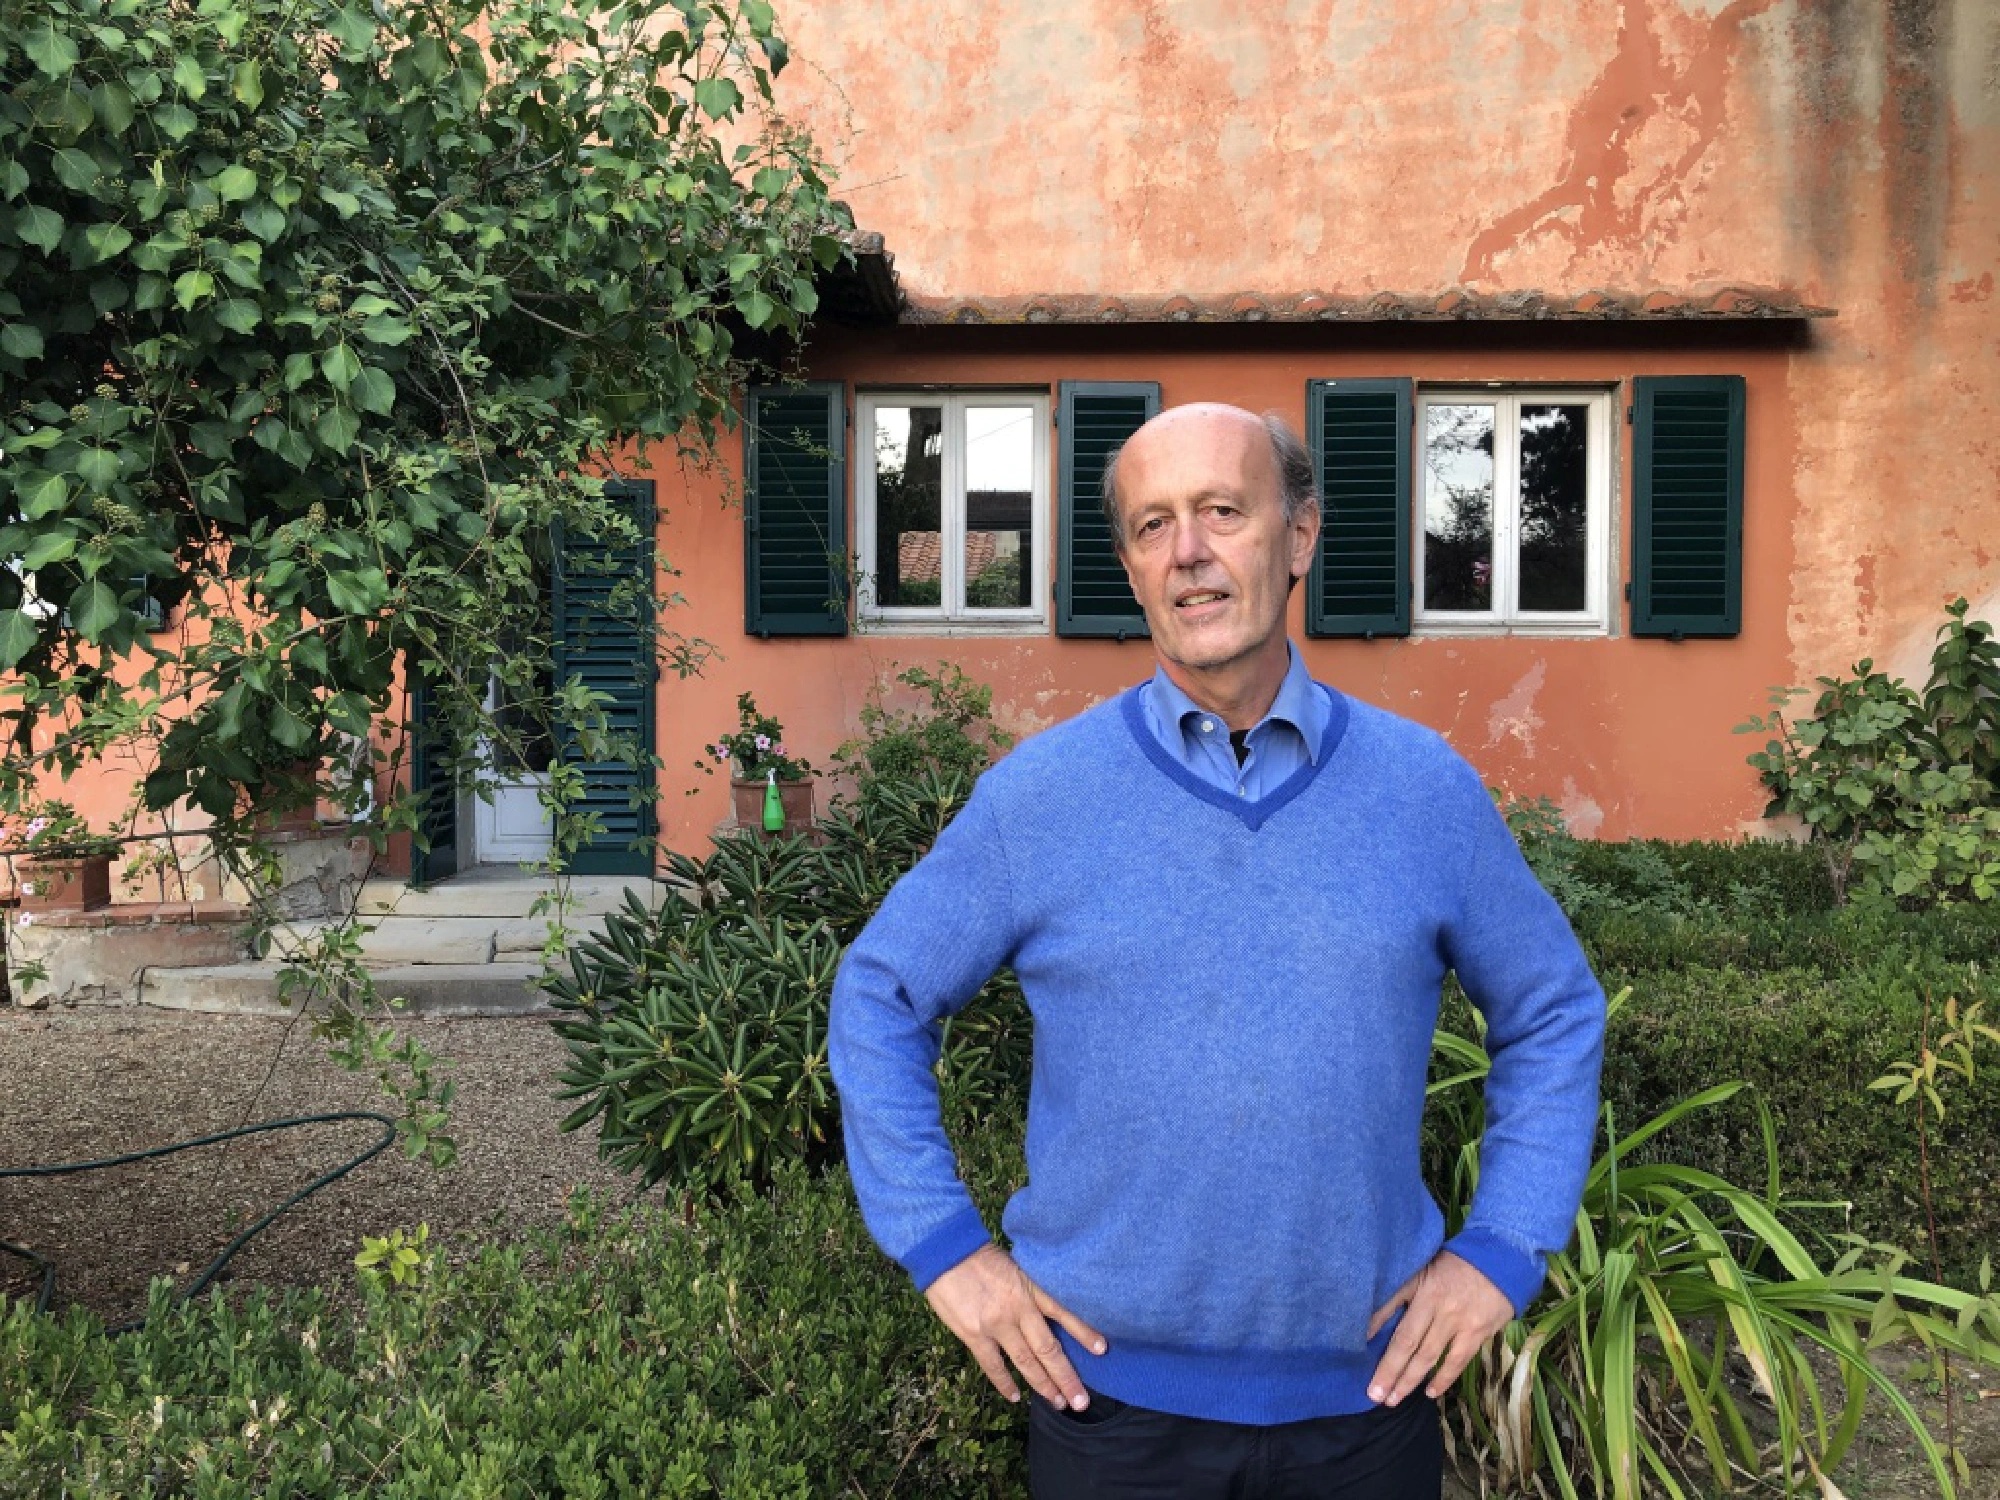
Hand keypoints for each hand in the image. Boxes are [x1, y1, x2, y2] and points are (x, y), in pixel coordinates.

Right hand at [924, 1244, 1108, 1411]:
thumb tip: (1045, 1312)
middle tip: (1081, 1400)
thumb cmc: (980, 1256)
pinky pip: (993, 1366)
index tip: (1102, 1350)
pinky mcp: (974, 1334)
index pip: (1064, 1313)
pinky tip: (1015, 1397)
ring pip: (1026, 1362)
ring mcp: (997, 1325)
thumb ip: (1030, 1290)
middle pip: (1049, 1349)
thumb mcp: (1016, 1266)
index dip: (1084, 1332)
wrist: (946, 1252)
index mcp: (1031, 1289)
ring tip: (1058, 1403)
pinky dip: (1005, 1384)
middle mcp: (1019, 1309)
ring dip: (1043, 1385)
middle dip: (1066, 1377)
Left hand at [1365, 1250, 1512, 1406]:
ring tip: (1392, 1400)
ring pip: (1428, 1356)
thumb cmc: (1455, 1264)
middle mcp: (1436, 1304)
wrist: (1499, 1258)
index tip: (1356, 1353)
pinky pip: (1457, 1361)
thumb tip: (1373, 1321)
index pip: (1390, 1311)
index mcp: (1419, 1285)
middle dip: (1388, 1370)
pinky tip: (1429, 1392)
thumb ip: (1401, 1291)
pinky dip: (1442, 1379)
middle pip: (1407, 1342)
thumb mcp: (1422, 1267)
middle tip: (1373, 1394)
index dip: (1373, 1333)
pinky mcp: (1477, 1332)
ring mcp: (1458, 1320)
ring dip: (1409, 1380)